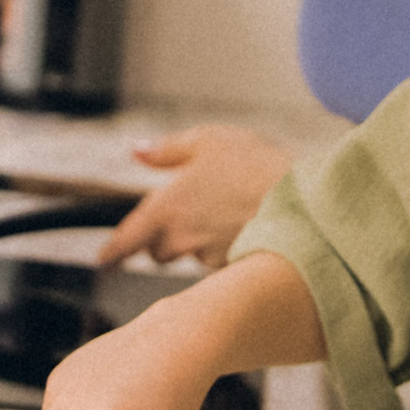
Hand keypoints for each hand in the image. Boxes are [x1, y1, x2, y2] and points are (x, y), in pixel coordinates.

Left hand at [94, 125, 293, 267]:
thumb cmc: (256, 163)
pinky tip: (249, 228)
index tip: (103, 260)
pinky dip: (228, 251)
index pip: (127, 239)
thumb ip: (168, 150)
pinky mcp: (233, 269)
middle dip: (168, 239)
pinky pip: (221, 265)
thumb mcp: (209, 140)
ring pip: (193, 257)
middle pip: (160, 252)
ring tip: (232, 214)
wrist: (305, 199)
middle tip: (194, 214)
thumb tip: (137, 151)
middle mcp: (182, 239)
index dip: (111, 252)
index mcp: (167, 207)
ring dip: (201, 243)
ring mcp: (208, 258)